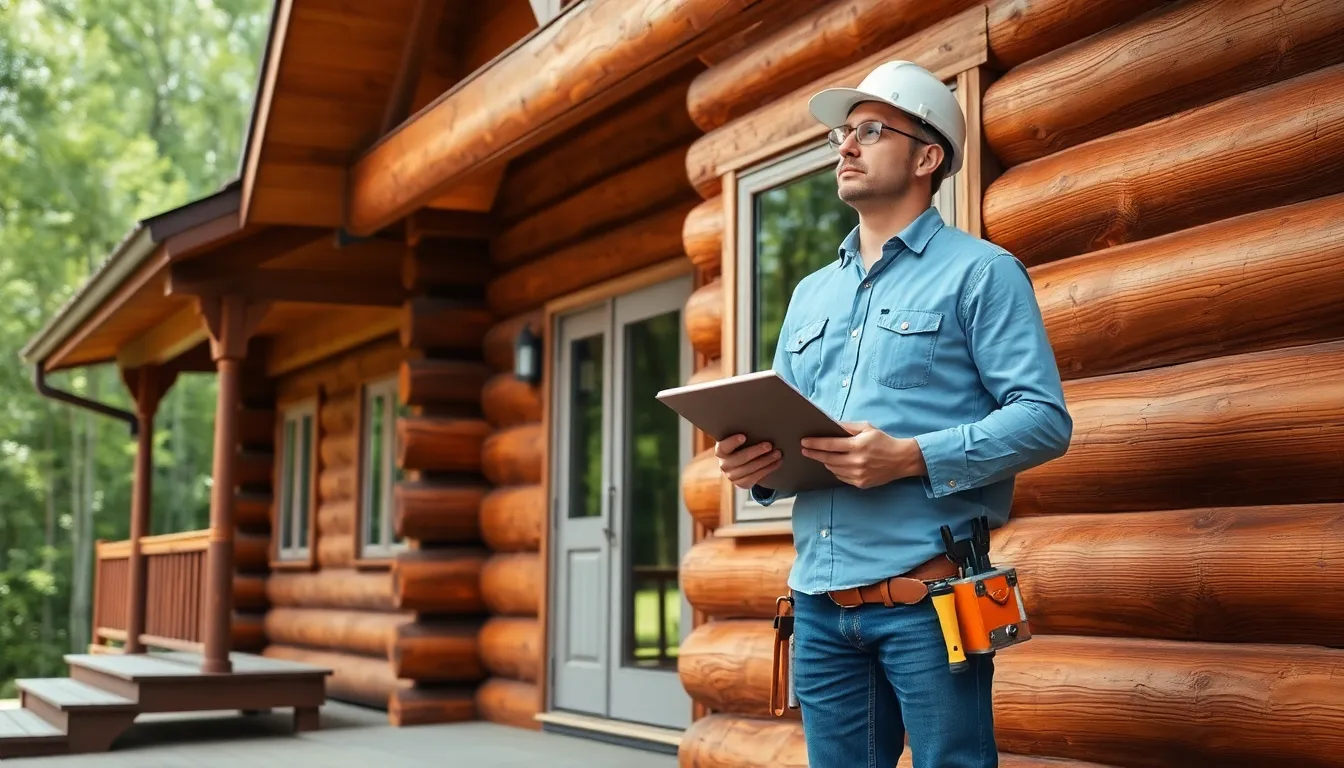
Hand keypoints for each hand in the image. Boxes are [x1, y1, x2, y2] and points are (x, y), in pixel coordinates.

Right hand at [715, 433, 781, 489]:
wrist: (743, 463)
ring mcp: (732, 476)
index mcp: (721, 450)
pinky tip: (777, 463)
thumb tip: (761, 422)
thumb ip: (745, 433)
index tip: (744, 436)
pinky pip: (755, 477)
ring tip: (778, 453)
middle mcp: (724, 464)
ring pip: (749, 469)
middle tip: (769, 445)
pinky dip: (768, 469)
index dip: (732, 442)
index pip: (724, 446)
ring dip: (765, 461)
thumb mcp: (740, 439)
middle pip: (740, 459)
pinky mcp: (741, 483)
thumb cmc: (743, 445)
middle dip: (756, 451)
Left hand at [800, 422, 926, 488]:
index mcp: (858, 445)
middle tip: (804, 449)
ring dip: (825, 462)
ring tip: (820, 455)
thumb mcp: (867, 428)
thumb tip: (830, 425)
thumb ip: (847, 427)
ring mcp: (858, 475)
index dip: (815, 443)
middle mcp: (857, 462)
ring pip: (833, 469)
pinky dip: (836, 470)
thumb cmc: (883, 441)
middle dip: (814, 454)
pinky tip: (835, 463)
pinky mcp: (860, 483)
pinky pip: (841, 477)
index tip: (804, 442)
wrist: (901, 459)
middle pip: (828, 459)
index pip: (830, 445)